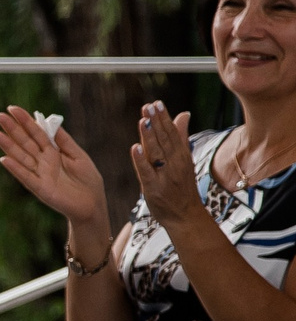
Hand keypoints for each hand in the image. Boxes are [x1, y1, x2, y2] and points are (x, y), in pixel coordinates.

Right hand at [0, 105, 109, 234]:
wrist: (93, 204)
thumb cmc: (88, 181)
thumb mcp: (78, 155)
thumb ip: (63, 140)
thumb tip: (49, 122)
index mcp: (52, 152)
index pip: (36, 133)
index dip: (25, 121)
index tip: (13, 109)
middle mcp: (42, 161)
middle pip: (25, 142)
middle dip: (12, 129)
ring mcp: (39, 174)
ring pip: (21, 157)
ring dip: (7, 146)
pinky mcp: (40, 189)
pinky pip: (26, 177)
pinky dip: (15, 168)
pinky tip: (4, 159)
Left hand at [130, 103, 200, 228]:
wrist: (186, 216)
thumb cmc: (182, 187)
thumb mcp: (184, 160)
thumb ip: (181, 137)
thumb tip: (183, 114)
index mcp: (182, 156)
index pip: (172, 134)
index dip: (164, 118)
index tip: (156, 103)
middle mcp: (175, 164)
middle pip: (165, 140)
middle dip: (157, 122)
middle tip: (149, 106)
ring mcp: (165, 176)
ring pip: (156, 153)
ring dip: (150, 136)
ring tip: (143, 120)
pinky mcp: (154, 188)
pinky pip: (146, 172)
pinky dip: (141, 160)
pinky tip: (135, 148)